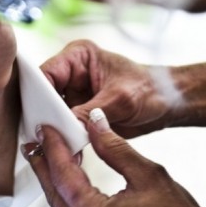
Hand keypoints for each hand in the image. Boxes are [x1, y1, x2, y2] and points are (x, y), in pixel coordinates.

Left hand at [23, 108, 205, 206]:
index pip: (63, 174)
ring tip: (47, 160)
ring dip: (54, 183)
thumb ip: (114, 148)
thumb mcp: (148, 175)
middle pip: (54, 193)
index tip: (44, 128)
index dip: (53, 147)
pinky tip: (70, 186)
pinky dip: (68, 201)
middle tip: (32, 142)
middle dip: (43, 165)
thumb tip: (93, 122)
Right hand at [40, 40, 179, 137]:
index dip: (38, 94)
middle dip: (44, 115)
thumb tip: (64, 128)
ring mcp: (72, 95)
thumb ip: (90, 113)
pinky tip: (64, 149)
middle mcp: (70, 74)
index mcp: (78, 56)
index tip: (37, 114)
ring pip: (49, 113)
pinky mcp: (77, 113)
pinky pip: (61, 126)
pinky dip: (62, 138)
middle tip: (44, 134)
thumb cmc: (151, 89)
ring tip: (54, 144)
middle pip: (42, 95)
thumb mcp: (120, 100)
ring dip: (52, 129)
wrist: (168, 104)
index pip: (45, 73)